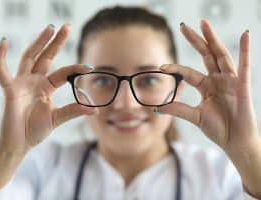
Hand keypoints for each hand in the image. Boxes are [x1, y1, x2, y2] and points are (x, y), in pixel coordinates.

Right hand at [0, 24, 96, 153]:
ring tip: (50, 28)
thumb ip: (73, 111)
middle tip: (67, 27)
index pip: (63, 73)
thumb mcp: (57, 118)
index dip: (75, 69)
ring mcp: (22, 84)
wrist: (18, 144)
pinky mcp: (10, 90)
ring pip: (30, 57)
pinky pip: (2, 71)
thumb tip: (94, 110)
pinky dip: (0, 57)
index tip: (90, 68)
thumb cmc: (34, 130)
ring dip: (39, 42)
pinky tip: (4, 42)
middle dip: (56, 42)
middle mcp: (35, 81)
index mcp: (46, 87)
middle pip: (46, 57)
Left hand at [155, 19, 258, 151]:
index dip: (176, 68)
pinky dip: (246, 50)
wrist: (235, 142)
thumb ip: (178, 109)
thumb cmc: (218, 129)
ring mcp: (230, 81)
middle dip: (195, 41)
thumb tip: (157, 107)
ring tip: (204, 24)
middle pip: (205, 55)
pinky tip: (245, 35)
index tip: (161, 66)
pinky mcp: (242, 86)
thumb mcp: (194, 117)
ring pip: (220, 56)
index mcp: (206, 86)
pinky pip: (244, 65)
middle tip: (184, 26)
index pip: (188, 72)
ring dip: (213, 40)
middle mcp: (217, 80)